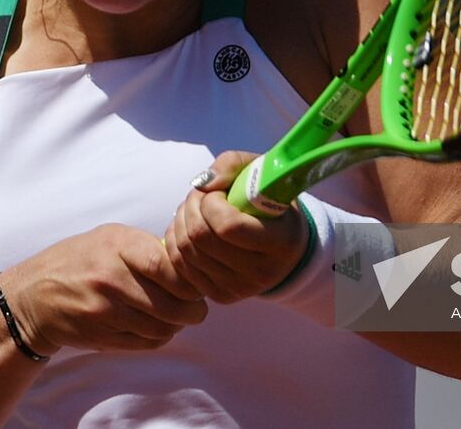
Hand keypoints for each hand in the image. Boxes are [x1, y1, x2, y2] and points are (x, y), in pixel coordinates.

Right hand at [0, 223, 206, 352]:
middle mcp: (109, 278)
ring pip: (161, 327)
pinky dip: (160, 337)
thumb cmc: (80, 260)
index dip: (189, 279)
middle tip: (197, 306)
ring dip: (177, 325)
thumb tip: (189, 263)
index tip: (197, 282)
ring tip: (178, 316)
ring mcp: (104, 310)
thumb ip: (147, 246)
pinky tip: (157, 326)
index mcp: (116, 246)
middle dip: (193, 309)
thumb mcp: (109, 237)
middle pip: (170, 303)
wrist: (33, 296)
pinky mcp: (101, 336)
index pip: (165, 266)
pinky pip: (146, 342)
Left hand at [163, 151, 310, 302]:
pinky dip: (175, 240)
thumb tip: (202, 183)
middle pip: (201, 238)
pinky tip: (187, 227)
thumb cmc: (271, 201)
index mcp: (281, 242)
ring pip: (186, 250)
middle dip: (192, 207)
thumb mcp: (262, 172)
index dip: (212, 203)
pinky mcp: (219, 295)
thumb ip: (233, 164)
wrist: (285, 246)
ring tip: (194, 208)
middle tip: (201, 195)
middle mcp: (261, 272)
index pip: (228, 226)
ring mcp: (238, 288)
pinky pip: (180, 265)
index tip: (219, 193)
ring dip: (181, 220)